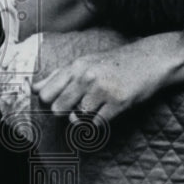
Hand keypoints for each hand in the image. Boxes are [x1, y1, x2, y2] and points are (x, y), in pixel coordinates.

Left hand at [32, 43, 162, 123]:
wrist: (150, 59)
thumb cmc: (113, 63)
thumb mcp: (84, 63)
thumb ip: (58, 76)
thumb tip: (33, 89)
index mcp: (75, 67)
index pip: (44, 94)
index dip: (50, 102)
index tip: (61, 101)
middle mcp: (86, 77)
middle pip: (57, 109)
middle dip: (66, 111)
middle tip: (80, 105)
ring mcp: (102, 90)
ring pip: (77, 118)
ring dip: (84, 117)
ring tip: (97, 105)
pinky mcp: (118, 102)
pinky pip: (96, 124)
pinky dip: (99, 122)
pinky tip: (107, 110)